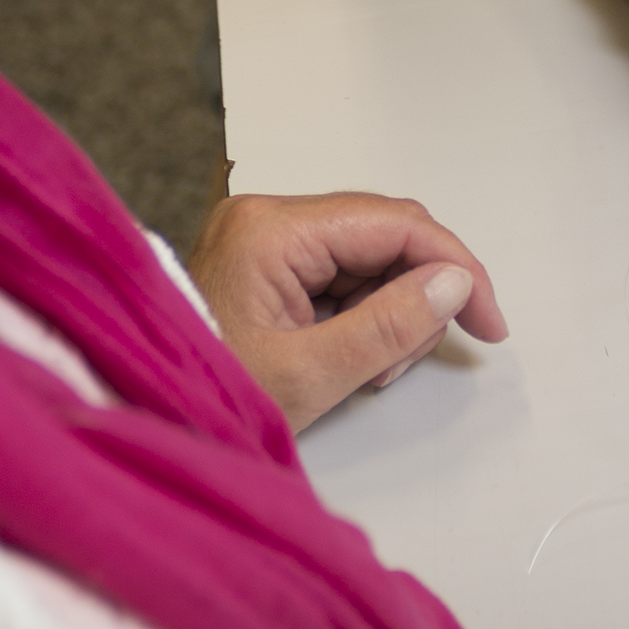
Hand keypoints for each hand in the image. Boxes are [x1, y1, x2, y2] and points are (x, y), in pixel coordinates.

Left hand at [182, 192, 507, 431]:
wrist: (141, 411)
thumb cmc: (207, 394)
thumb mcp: (308, 374)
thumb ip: (388, 326)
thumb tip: (450, 285)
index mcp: (273, 230)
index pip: (396, 224)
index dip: (455, 268)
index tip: (487, 319)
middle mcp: (269, 217)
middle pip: (385, 236)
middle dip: (418, 295)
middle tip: (410, 358)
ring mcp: (267, 238)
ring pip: (369, 258)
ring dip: (390, 312)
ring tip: (372, 369)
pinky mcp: (268, 262)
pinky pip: (341, 275)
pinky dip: (362, 316)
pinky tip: (354, 357)